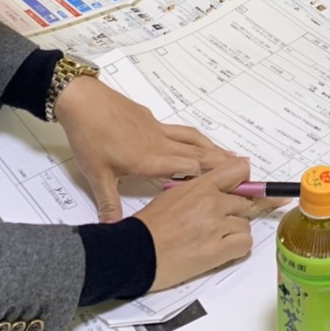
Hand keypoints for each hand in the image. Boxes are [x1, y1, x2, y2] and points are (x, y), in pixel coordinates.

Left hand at [53, 75, 237, 220]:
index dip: (211, 178)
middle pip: (198, 152)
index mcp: (151, 159)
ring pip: (192, 138)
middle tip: (246, 167)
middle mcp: (160, 143)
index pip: (189, 169)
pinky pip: (180, 130)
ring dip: (212, 146)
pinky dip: (194, 137)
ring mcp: (156, 128)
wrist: (83, 100)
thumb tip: (113, 230)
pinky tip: (194, 141)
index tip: (230, 185)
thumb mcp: (96, 175)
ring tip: (230, 153)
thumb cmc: (90, 137)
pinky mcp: (150, 118)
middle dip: (222, 161)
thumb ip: (108, 204)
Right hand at [134, 158, 256, 290]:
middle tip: (223, 222)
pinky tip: (221, 250)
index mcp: (200, 186)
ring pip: (245, 224)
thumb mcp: (173, 195)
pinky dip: (238, 247)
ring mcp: (217, 226)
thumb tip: (216, 191)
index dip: (247, 180)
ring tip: (213, 239)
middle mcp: (212, 202)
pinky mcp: (218, 250)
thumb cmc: (149, 226)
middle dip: (238, 211)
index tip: (255, 187)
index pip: (238, 170)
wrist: (136, 251)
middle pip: (246, 201)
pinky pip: (245, 244)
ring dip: (235, 231)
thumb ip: (199, 190)